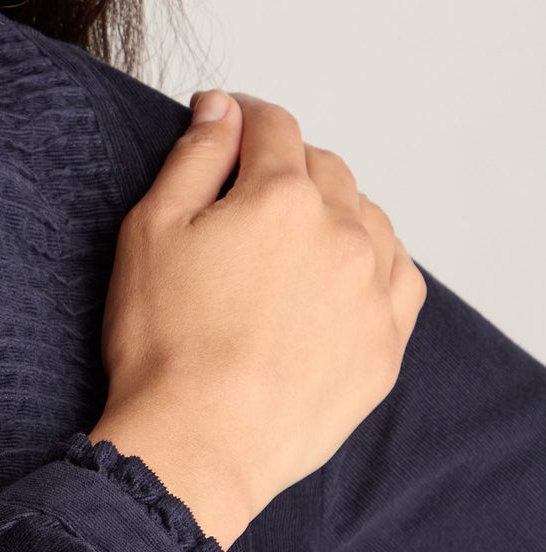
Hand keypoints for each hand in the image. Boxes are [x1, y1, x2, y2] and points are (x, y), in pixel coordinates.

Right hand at [87, 91, 426, 549]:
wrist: (199, 443)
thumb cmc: (164, 343)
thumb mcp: (151, 230)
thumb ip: (194, 157)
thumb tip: (222, 108)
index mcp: (281, 196)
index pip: (273, 127)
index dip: (244, 118)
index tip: (228, 128)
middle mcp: (342, 233)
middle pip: (325, 169)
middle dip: (287, 167)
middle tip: (249, 194)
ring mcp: (373, 289)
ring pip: (368, 219)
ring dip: (334, 213)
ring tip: (292, 241)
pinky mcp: (386, 343)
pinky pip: (400, 278)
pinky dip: (375, 263)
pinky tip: (340, 277)